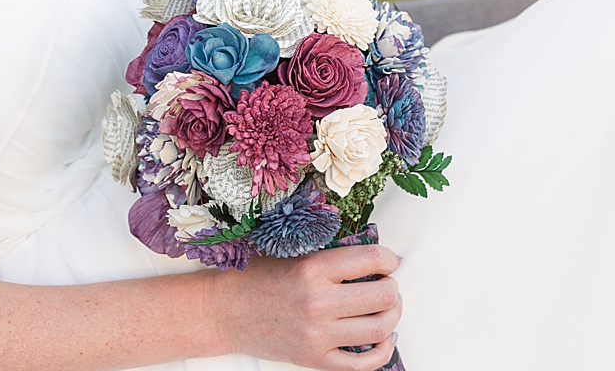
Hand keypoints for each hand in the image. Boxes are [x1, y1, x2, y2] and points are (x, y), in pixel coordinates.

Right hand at [207, 245, 401, 369]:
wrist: (221, 312)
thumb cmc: (252, 279)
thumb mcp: (289, 254)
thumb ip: (328, 256)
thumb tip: (371, 258)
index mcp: (312, 268)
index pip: (372, 259)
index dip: (388, 259)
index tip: (387, 261)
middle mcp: (318, 302)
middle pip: (383, 295)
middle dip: (393, 288)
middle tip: (387, 284)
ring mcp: (318, 334)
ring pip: (380, 328)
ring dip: (392, 316)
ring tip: (387, 308)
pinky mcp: (315, 359)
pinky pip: (363, 363)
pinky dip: (382, 351)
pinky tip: (381, 339)